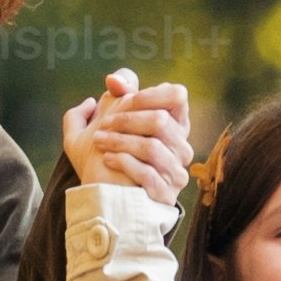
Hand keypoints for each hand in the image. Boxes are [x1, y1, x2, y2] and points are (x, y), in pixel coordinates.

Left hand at [61, 71, 196, 202]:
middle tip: (102, 126)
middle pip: (160, 120)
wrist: (107, 200)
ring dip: (120, 142)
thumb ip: (113, 96)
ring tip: (99, 142)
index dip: (149, 94)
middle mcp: (182, 147)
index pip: (177, 95)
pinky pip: (148, 173)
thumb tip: (113, 80)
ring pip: (153, 147)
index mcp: (173, 124)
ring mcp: (177, 172)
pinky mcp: (167, 194)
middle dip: (126, 120)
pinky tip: (106, 160)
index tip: (122, 99)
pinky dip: (124, 163)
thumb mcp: (103, 123)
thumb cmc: (106, 156)